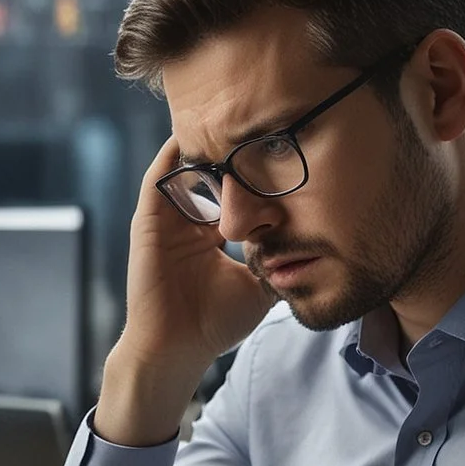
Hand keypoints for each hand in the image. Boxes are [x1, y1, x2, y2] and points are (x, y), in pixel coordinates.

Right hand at [97, 136, 275, 446]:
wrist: (176, 349)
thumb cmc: (214, 324)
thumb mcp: (260, 289)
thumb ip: (278, 266)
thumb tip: (315, 252)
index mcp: (211, 235)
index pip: (235, 192)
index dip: (255, 173)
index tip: (282, 150)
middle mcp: (188, 221)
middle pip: (211, 173)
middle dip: (232, 151)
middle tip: (259, 121)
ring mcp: (167, 218)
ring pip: (187, 169)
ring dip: (205, 145)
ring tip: (229, 116)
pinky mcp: (148, 220)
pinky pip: (160, 177)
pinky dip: (175, 155)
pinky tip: (195, 132)